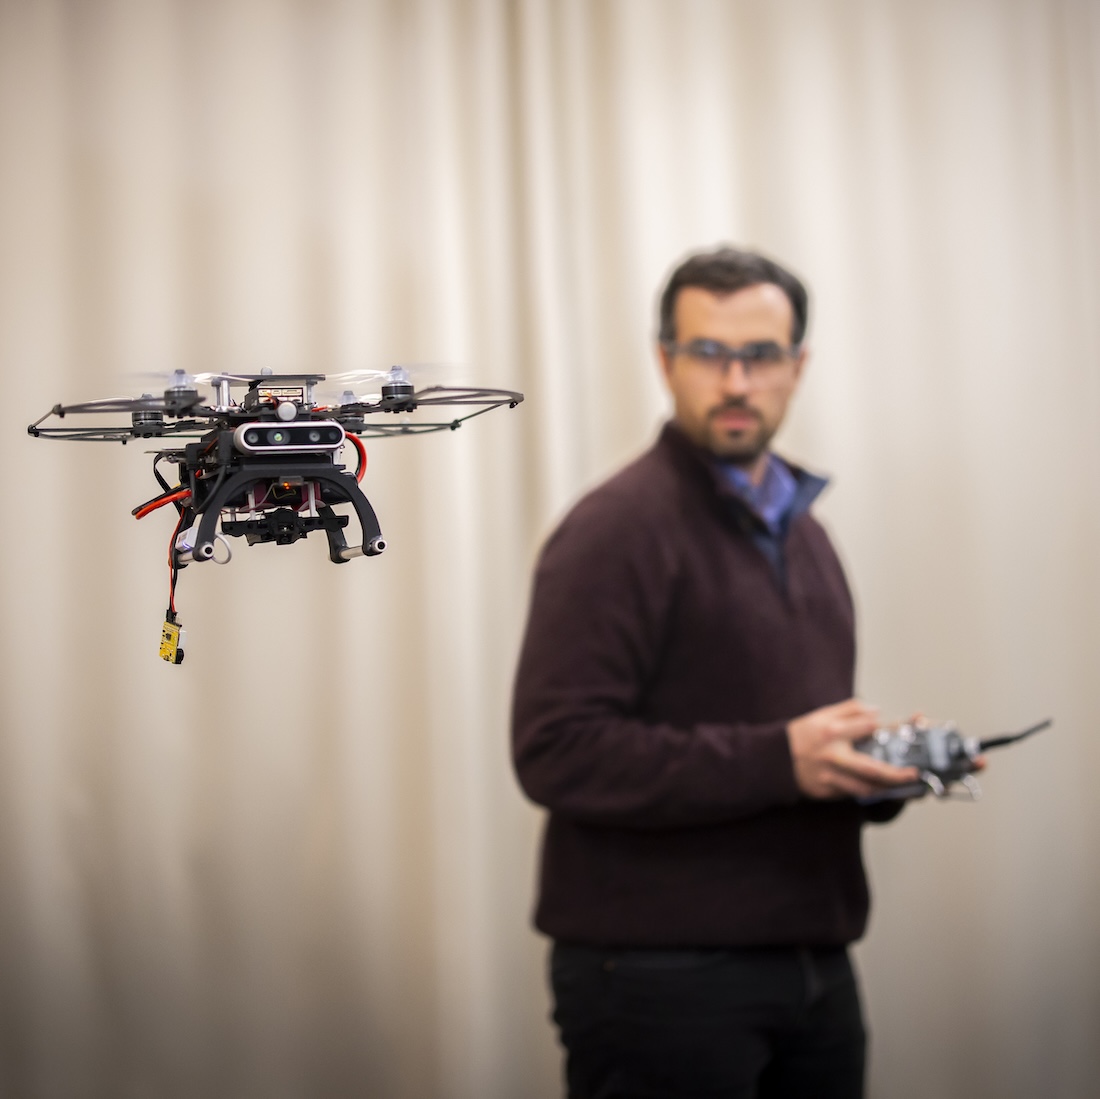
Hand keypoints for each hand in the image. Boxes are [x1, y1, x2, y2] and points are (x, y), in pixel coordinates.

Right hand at [787, 699, 920, 799]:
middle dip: (897, 774)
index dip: (878, 725)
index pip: (866, 726)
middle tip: (914, 773)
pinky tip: (875, 787)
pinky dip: (865, 790)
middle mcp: (832, 755)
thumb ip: (849, 710)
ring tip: (901, 784)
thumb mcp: (820, 715)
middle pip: (872, 769)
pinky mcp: (825, 792)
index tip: (887, 725)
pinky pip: (851, 793)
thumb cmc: (800, 735)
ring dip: (886, 788)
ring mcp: (829, 777)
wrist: (774, 760)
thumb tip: (875, 711)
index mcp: (831, 732)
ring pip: (865, 788)